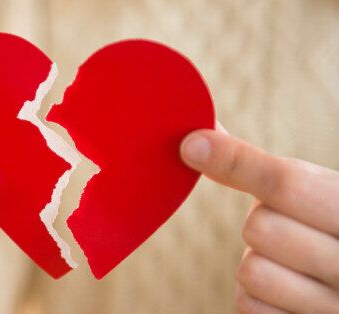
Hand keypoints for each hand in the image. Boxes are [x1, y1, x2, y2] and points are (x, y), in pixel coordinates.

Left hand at [181, 129, 338, 312]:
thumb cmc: (332, 227)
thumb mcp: (319, 192)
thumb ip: (263, 168)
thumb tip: (199, 136)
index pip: (286, 183)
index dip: (233, 162)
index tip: (190, 145)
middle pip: (259, 227)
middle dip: (262, 221)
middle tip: (292, 226)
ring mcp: (333, 304)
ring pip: (250, 270)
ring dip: (259, 261)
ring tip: (292, 260)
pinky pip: (248, 304)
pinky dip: (258, 294)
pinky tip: (288, 287)